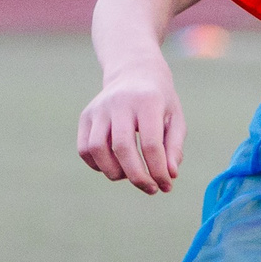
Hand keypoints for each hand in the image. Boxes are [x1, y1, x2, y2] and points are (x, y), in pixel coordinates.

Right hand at [76, 47, 185, 192]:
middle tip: (151, 189)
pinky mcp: (86, 116)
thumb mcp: (175, 119)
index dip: (158, 171)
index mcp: (147, 101)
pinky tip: (115, 166)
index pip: (151, 144)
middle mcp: (120, 103)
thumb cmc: (160, 101)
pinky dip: (97, 165)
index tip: (166, 186)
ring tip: (130, 175)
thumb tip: (169, 175)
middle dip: (137, 176)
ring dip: (114, 172)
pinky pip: (84, 149)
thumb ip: (174, 147)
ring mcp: (99, 108)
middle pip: (121, 148)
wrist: (135, 72)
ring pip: (96, 149)